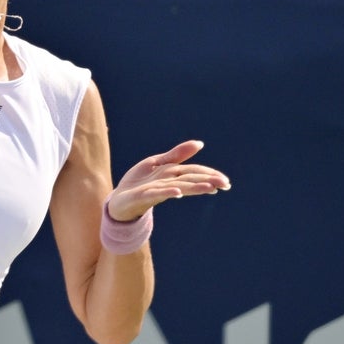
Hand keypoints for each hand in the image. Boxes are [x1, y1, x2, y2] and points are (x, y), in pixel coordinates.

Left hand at [108, 140, 229, 220]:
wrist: (118, 200)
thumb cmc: (139, 182)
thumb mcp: (157, 163)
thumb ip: (177, 155)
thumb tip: (200, 143)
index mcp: (172, 175)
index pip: (194, 173)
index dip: (210, 175)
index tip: (226, 182)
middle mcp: (166, 183)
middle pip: (189, 180)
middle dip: (207, 181)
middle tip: (226, 185)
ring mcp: (155, 190)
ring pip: (178, 187)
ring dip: (193, 187)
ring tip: (210, 187)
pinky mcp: (142, 196)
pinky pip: (156, 194)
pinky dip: (167, 192)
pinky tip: (177, 192)